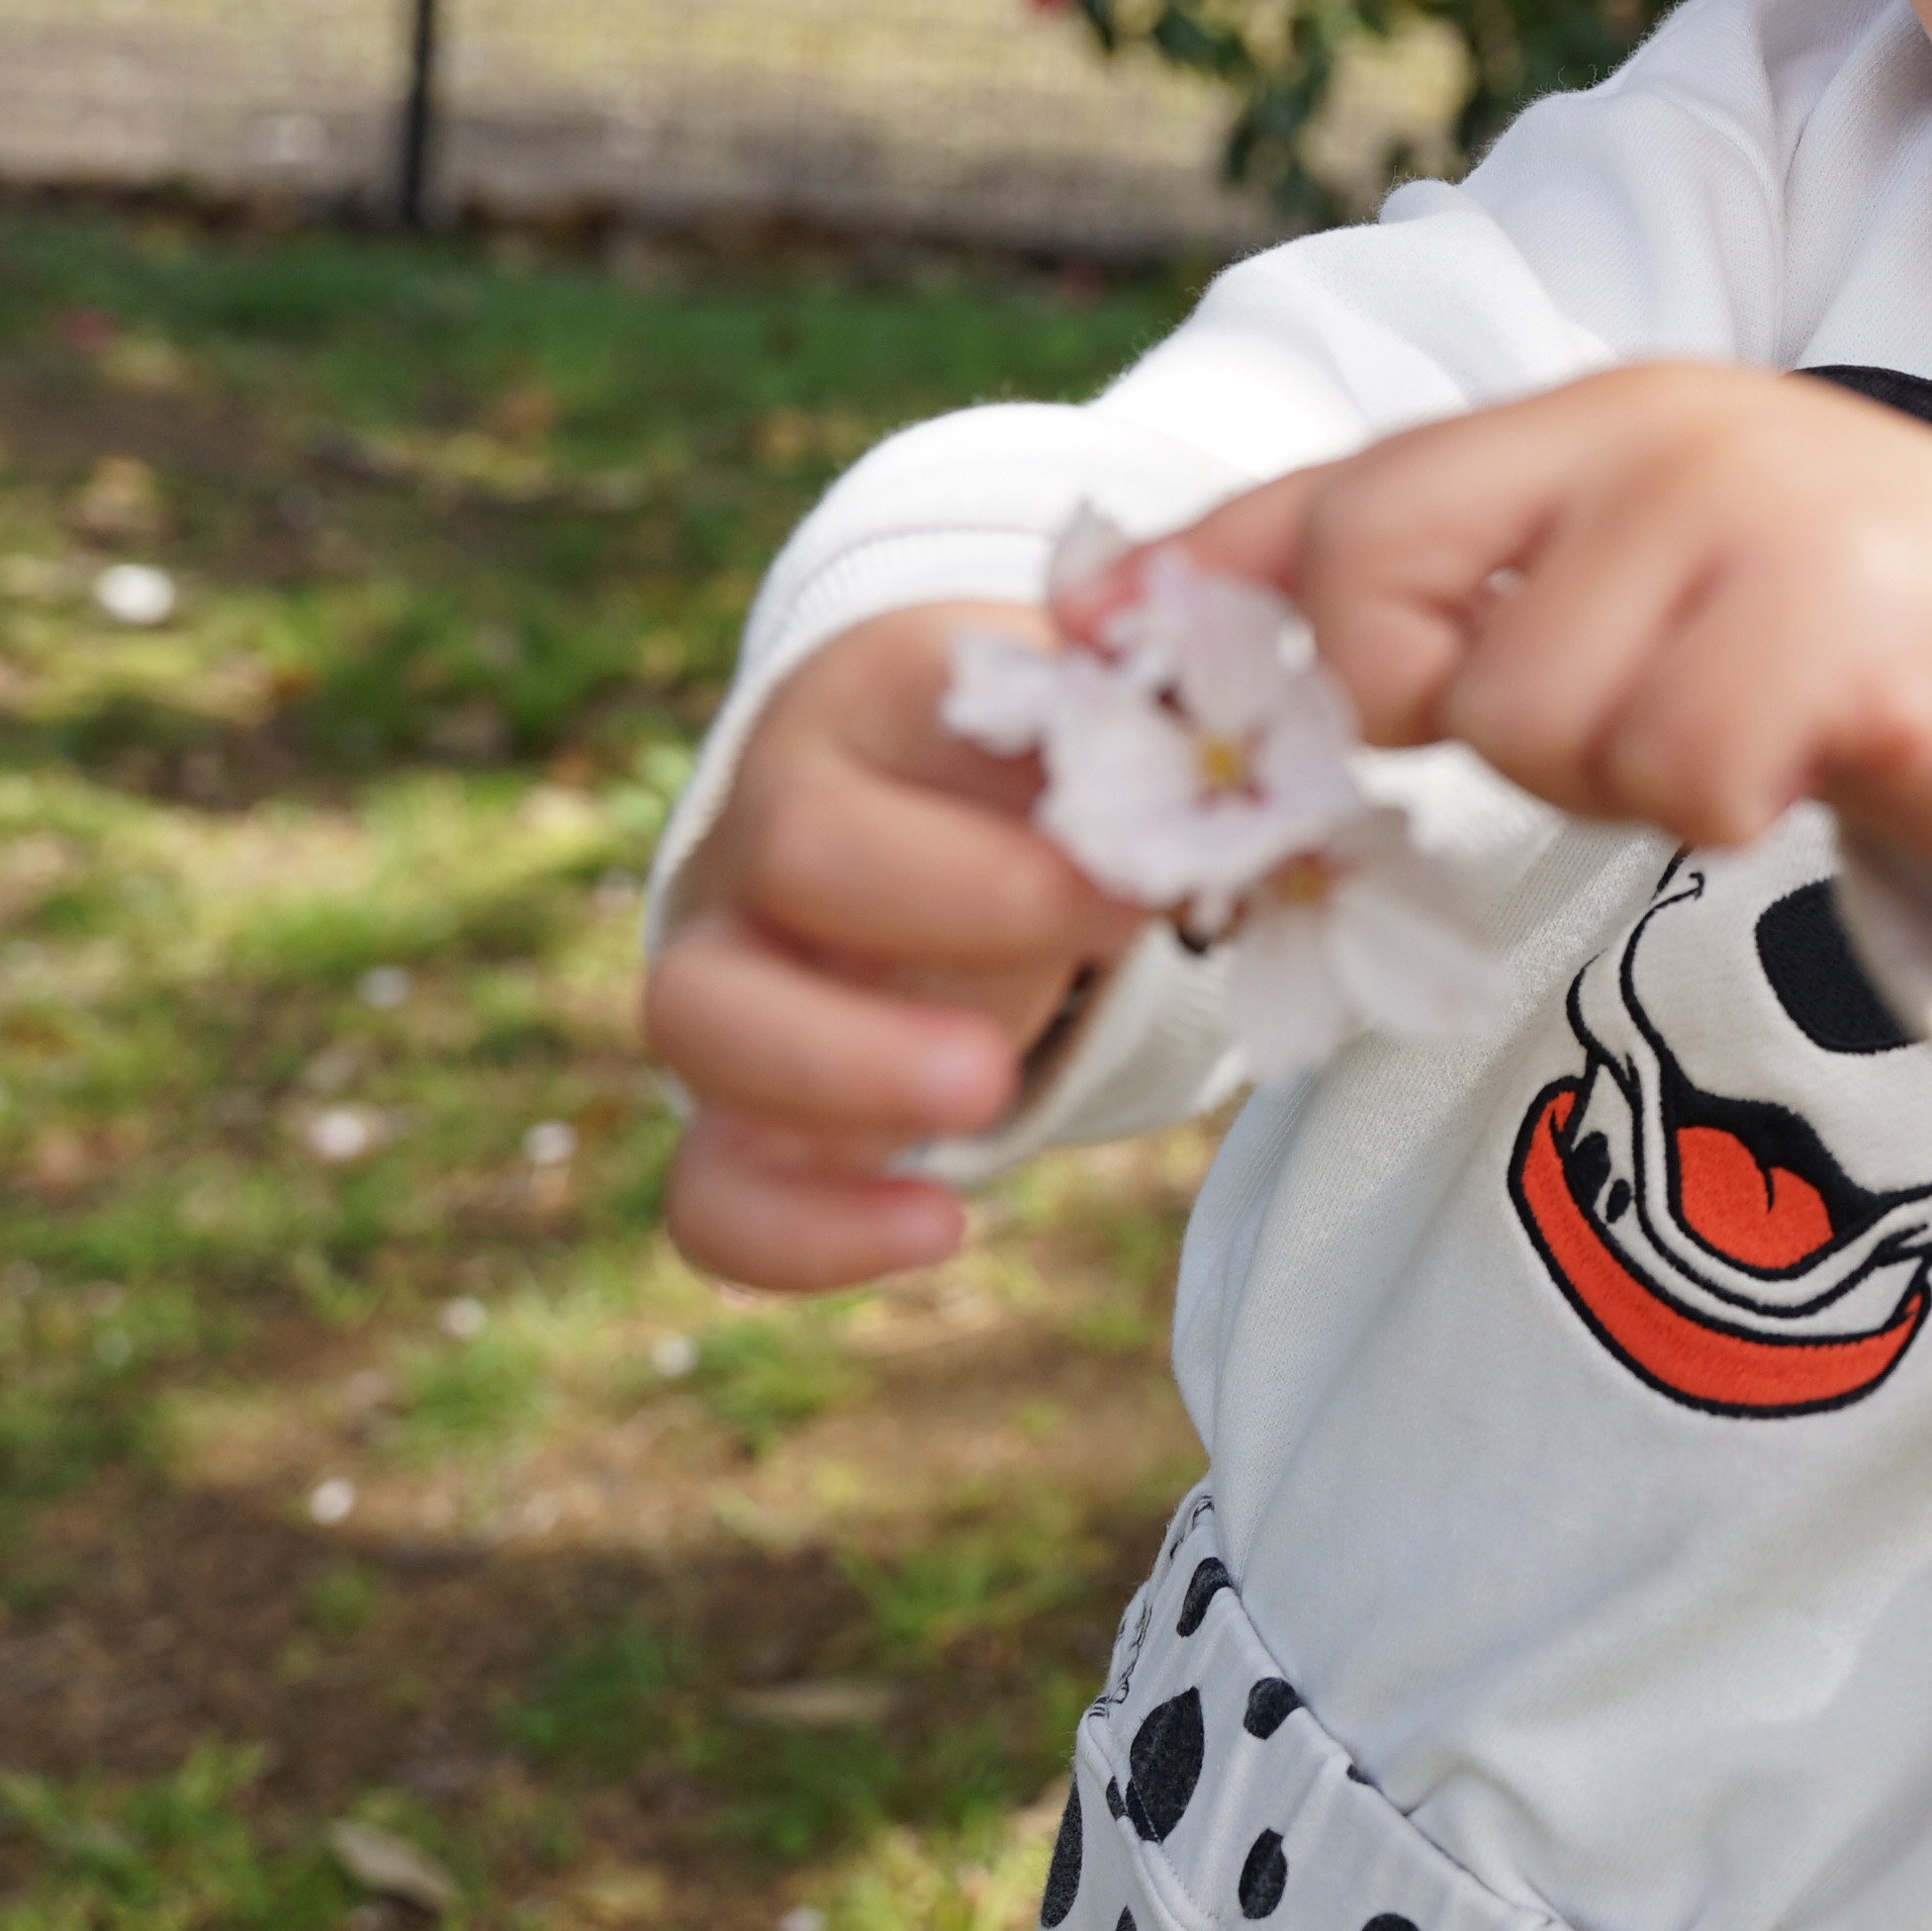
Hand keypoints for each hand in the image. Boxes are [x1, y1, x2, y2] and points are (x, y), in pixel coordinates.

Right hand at [645, 601, 1160, 1287]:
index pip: (903, 700)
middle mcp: (766, 825)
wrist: (922, 842)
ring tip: (993, 1092)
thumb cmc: (1032, 772)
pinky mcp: (731, 1109)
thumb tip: (1235, 730)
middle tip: (1118, 935)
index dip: (1034, 777)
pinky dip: (804, 1230)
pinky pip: (709, 1190)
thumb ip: (1159, 701)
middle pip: (787, 847)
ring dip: (847, 1069)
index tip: (1154, 855)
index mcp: (870, 701)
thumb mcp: (1096, 712)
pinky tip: (938, 1227)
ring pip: (696, 1016)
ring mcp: (728, 971)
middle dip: (953, 904)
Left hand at [1167, 365, 1931, 1033]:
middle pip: (1380, 596)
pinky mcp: (1854, 619)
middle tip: (1578, 728)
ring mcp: (1758, 511)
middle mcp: (1656, 431)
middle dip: (1427, 708)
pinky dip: (1730, 806)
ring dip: (1619, 776)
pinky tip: (1811, 760)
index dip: (1197, 584)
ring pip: (1535, 716)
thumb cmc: (1855, 652)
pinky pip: (1683, 773)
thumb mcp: (1650, 593)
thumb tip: (1239, 656)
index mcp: (1591, 421)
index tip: (1081, 654)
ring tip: (1738, 730)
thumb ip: (1473, 608)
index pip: (1335, 493)